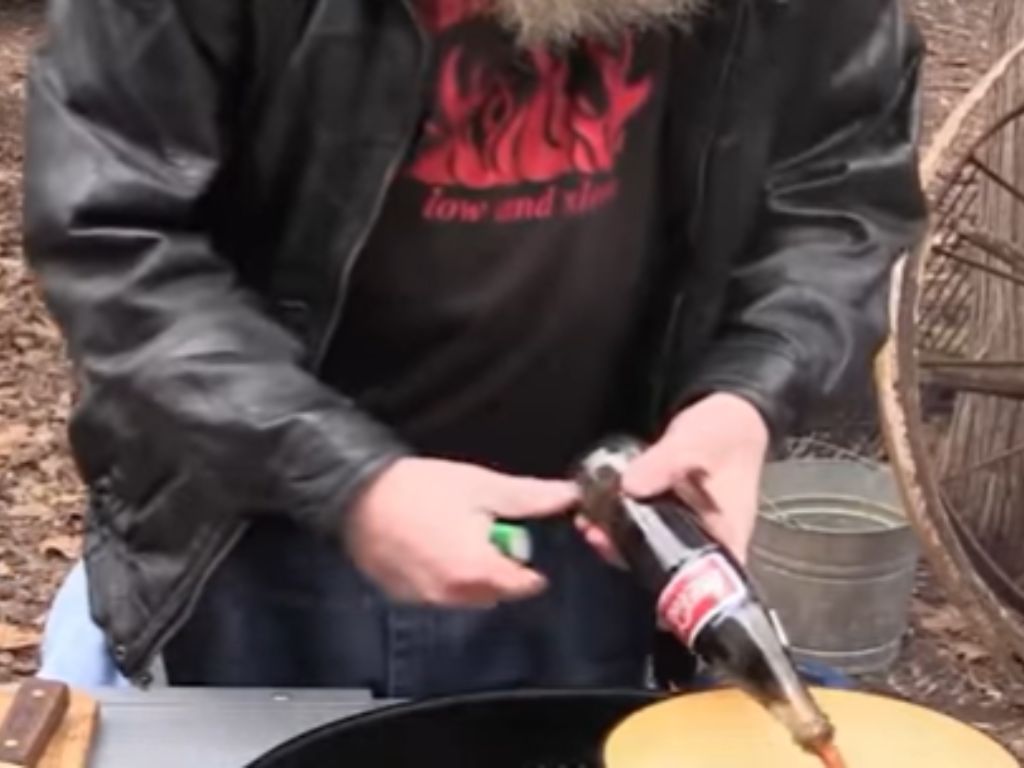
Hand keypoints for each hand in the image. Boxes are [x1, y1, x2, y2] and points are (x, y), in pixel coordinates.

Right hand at [345, 458, 577, 607]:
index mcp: (479, 571)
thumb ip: (530, 497)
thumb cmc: (419, 489)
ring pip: (467, 594)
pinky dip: (442, 575)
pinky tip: (429, 543)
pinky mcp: (404, 595)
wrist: (358, 494)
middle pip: (496, 591)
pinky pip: (438, 593)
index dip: (527, 560)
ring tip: (452, 531)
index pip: (525, 585)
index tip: (516, 538)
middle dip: (498, 565)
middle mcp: (453, 595)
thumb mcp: (483, 486)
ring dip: (470, 571)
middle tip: (481, 527)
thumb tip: (567, 496)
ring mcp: (426, 599)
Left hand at [578, 393, 768, 564]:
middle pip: (667, 568)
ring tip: (590, 526)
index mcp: (726, 534)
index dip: (671, 586)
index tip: (632, 565)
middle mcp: (706, 540)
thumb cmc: (727, 433)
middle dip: (627, 557)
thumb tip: (631, 485)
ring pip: (649, 549)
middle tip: (599, 539)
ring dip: (617, 541)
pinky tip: (597, 513)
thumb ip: (664, 463)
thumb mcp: (696, 443)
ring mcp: (686, 529)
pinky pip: (641, 528)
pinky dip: (619, 524)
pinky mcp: (668, 516)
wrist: (728, 413)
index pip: (704, 580)